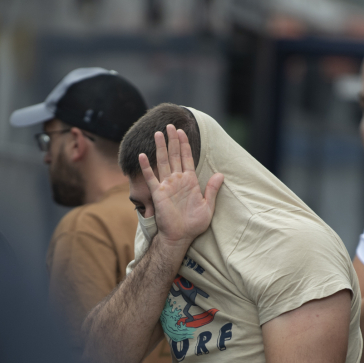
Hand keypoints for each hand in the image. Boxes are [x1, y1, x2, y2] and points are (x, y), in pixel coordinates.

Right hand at [139, 124, 222, 249]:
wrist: (180, 237)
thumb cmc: (194, 224)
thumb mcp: (208, 206)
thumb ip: (212, 189)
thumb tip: (221, 174)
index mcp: (190, 181)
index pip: (187, 158)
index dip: (185, 144)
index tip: (182, 131)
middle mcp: (177, 180)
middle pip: (174, 155)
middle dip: (172, 140)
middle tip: (169, 125)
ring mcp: (166, 185)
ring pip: (163, 162)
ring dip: (160, 147)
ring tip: (157, 133)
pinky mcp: (158, 193)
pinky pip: (151, 177)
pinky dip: (146, 166)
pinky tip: (142, 155)